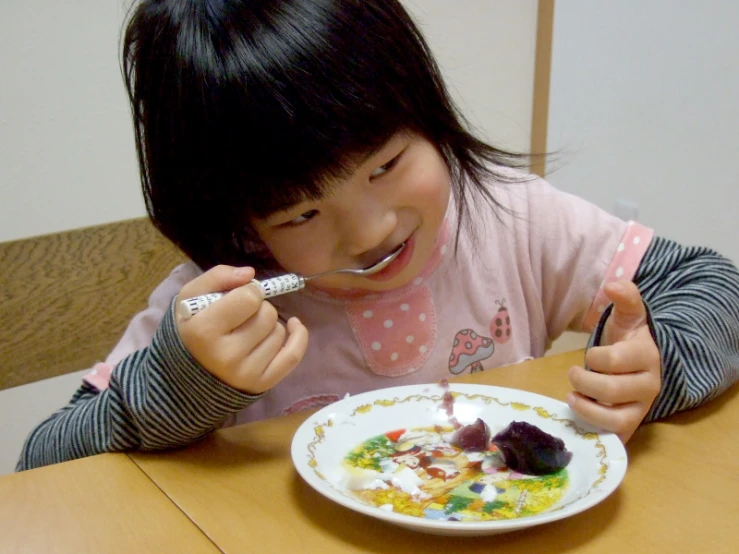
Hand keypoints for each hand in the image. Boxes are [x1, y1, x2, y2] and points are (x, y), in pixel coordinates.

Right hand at [175, 265, 308, 393]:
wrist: (187, 374)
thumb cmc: (191, 329)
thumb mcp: (190, 296)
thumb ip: (218, 277)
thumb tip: (250, 274)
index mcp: (204, 331)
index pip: (249, 298)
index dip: (248, 291)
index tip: (238, 296)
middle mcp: (226, 355)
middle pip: (268, 314)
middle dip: (258, 308)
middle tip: (242, 316)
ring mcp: (246, 372)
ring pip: (279, 332)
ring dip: (269, 325)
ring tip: (249, 330)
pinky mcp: (262, 384)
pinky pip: (293, 355)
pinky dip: (298, 337)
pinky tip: (293, 325)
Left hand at [567, 281, 661, 442]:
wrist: (644, 363)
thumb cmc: (630, 339)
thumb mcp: (628, 315)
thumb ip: (625, 297)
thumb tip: (612, 285)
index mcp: (646, 356)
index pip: (614, 360)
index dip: (594, 358)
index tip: (588, 354)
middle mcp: (649, 385)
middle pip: (612, 391)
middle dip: (584, 382)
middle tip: (572, 374)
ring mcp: (641, 408)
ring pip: (616, 420)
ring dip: (588, 411)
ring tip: (571, 398)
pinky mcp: (632, 425)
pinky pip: (616, 436)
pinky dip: (596, 430)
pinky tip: (580, 417)